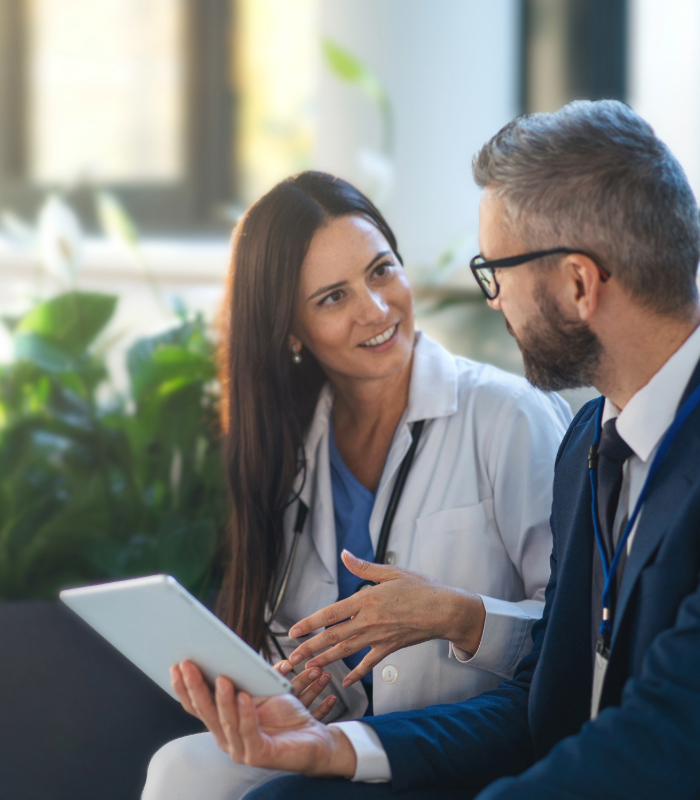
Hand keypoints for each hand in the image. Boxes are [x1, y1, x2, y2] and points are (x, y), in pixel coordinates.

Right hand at [170, 660, 355, 776]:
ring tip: (221, 677)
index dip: (184, 687)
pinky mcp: (260, 755)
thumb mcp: (261, 690)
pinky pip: (249, 732)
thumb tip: (227, 651)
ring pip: (226, 721)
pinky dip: (246, 713)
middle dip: (195, 687)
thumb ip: (243, 678)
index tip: (176, 663)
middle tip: (188, 664)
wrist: (314, 738)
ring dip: (222, 698)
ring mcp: (241, 749)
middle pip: (205, 712)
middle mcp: (226, 738)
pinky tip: (245, 696)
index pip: (196, 705)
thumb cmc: (286, 712)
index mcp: (222, 722)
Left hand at [287, 549, 485, 685]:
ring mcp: (379, 637)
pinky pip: (369, 663)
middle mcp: (369, 621)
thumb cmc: (421, 588)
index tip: (294, 631)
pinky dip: (358, 674)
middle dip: (310, 648)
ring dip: (325, 660)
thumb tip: (345, 554)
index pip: (331, 614)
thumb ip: (365, 567)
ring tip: (308, 668)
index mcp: (367, 600)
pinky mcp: (390, 647)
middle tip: (291, 658)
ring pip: (346, 651)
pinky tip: (346, 682)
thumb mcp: (392, 572)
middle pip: (333, 637)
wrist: (446, 610)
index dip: (310, 623)